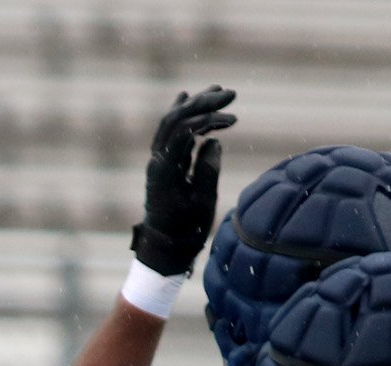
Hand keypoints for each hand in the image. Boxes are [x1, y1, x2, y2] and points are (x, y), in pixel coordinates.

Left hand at [132, 85, 237, 275]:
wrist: (165, 248)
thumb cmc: (185, 231)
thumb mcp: (202, 203)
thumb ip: (207, 171)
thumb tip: (213, 141)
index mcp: (164, 170)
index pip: (182, 131)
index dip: (208, 119)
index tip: (233, 118)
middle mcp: (157, 161)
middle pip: (175, 120)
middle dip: (203, 103)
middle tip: (230, 93)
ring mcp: (159, 161)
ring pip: (173, 123)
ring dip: (195, 106)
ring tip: (218, 92)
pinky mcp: (164, 163)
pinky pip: (172, 134)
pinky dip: (184, 117)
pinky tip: (189, 100)